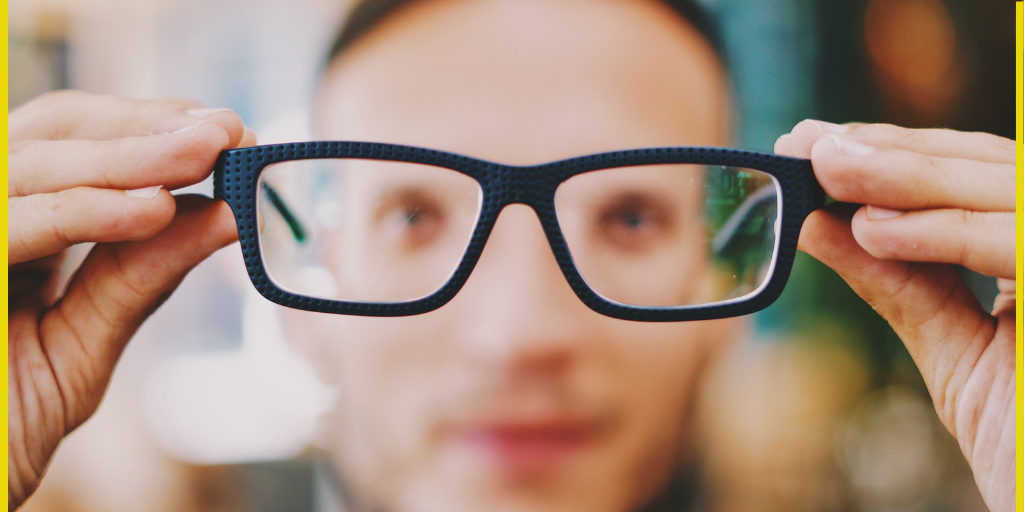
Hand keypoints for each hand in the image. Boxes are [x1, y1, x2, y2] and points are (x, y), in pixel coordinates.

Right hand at [7, 91, 252, 508]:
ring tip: (208, 155)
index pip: (72, 142)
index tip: (226, 130)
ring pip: (29, 164)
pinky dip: (84, 213)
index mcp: (8, 224)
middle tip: (226, 131)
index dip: (147, 126)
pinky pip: (8, 227)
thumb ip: (141, 275)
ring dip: (128, 156)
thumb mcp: (81, 342)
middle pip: (48, 131)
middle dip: (143, 127)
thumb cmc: (0, 424)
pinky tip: (154, 210)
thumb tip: (227, 213)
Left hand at [776, 121, 1014, 511]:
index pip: (983, 173)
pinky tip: (873, 232)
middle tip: (809, 143)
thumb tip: (815, 221)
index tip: (818, 141)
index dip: (902, 152)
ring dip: (910, 177)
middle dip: (896, 153)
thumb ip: (898, 280)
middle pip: (998, 166)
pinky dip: (947, 234)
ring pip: (1011, 190)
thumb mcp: (956, 347)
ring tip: (826, 170)